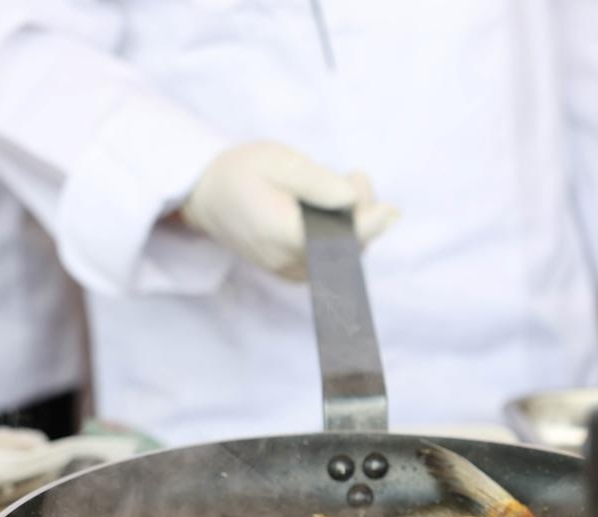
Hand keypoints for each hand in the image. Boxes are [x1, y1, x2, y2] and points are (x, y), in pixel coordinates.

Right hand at [179, 142, 398, 280]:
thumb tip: (354, 198)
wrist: (206, 197)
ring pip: (344, 258)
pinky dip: (342, 235)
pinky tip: (333, 208)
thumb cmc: (241, 172)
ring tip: (342, 185)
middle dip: (363, 215)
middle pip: (346, 250)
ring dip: (355, 224)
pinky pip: (333, 261)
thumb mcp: (278, 161)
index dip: (368, 227)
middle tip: (354, 176)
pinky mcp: (295, 273)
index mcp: (279, 232)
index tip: (391, 210)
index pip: (336, 241)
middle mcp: (286, 261)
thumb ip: (317, 181)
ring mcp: (290, 272)